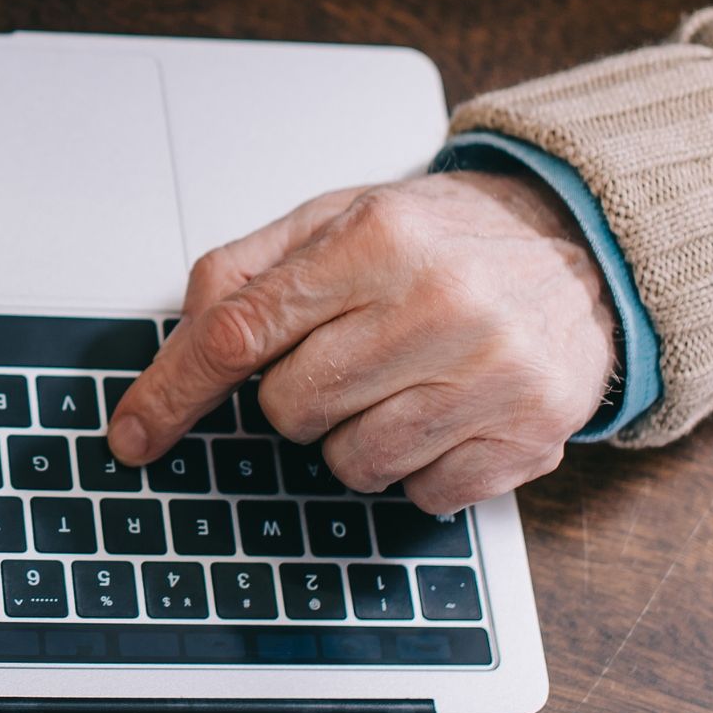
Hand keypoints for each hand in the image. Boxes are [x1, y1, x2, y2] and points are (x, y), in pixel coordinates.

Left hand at [107, 171, 617, 513]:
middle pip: (290, 407)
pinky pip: (420, 495)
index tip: (135, 435)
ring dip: (355, 434)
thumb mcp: (334, 218)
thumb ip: (246, 269)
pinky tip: (445, 411)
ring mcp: (491, 377)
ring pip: (349, 462)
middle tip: (346, 355)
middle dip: (298, 394)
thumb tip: (182, 338)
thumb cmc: (439, 237)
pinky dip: (417, 466)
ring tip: (401, 378)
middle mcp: (439, 305)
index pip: (240, 332)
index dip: (174, 392)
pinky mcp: (529, 436)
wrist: (577, 249)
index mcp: (376, 241)